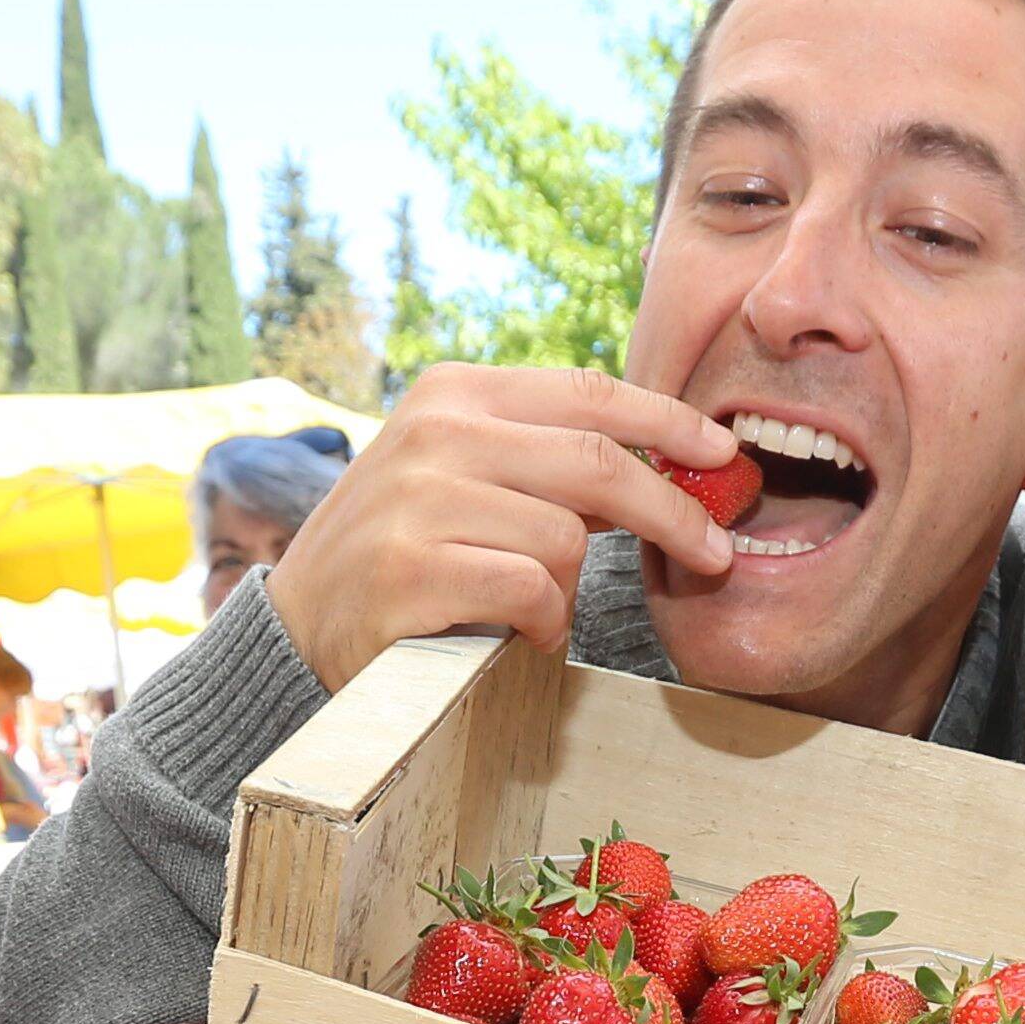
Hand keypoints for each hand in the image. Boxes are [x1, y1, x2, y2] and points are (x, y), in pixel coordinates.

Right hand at [262, 364, 743, 689]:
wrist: (299, 625)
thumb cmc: (404, 551)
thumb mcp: (465, 475)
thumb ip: (546, 460)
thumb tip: (670, 464)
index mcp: (454, 392)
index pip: (588, 393)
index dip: (669, 423)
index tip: (724, 455)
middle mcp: (435, 432)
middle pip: (596, 462)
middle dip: (672, 511)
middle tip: (716, 552)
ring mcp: (419, 499)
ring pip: (566, 539)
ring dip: (570, 588)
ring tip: (536, 607)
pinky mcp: (412, 570)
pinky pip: (531, 591)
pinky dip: (541, 623)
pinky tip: (515, 631)